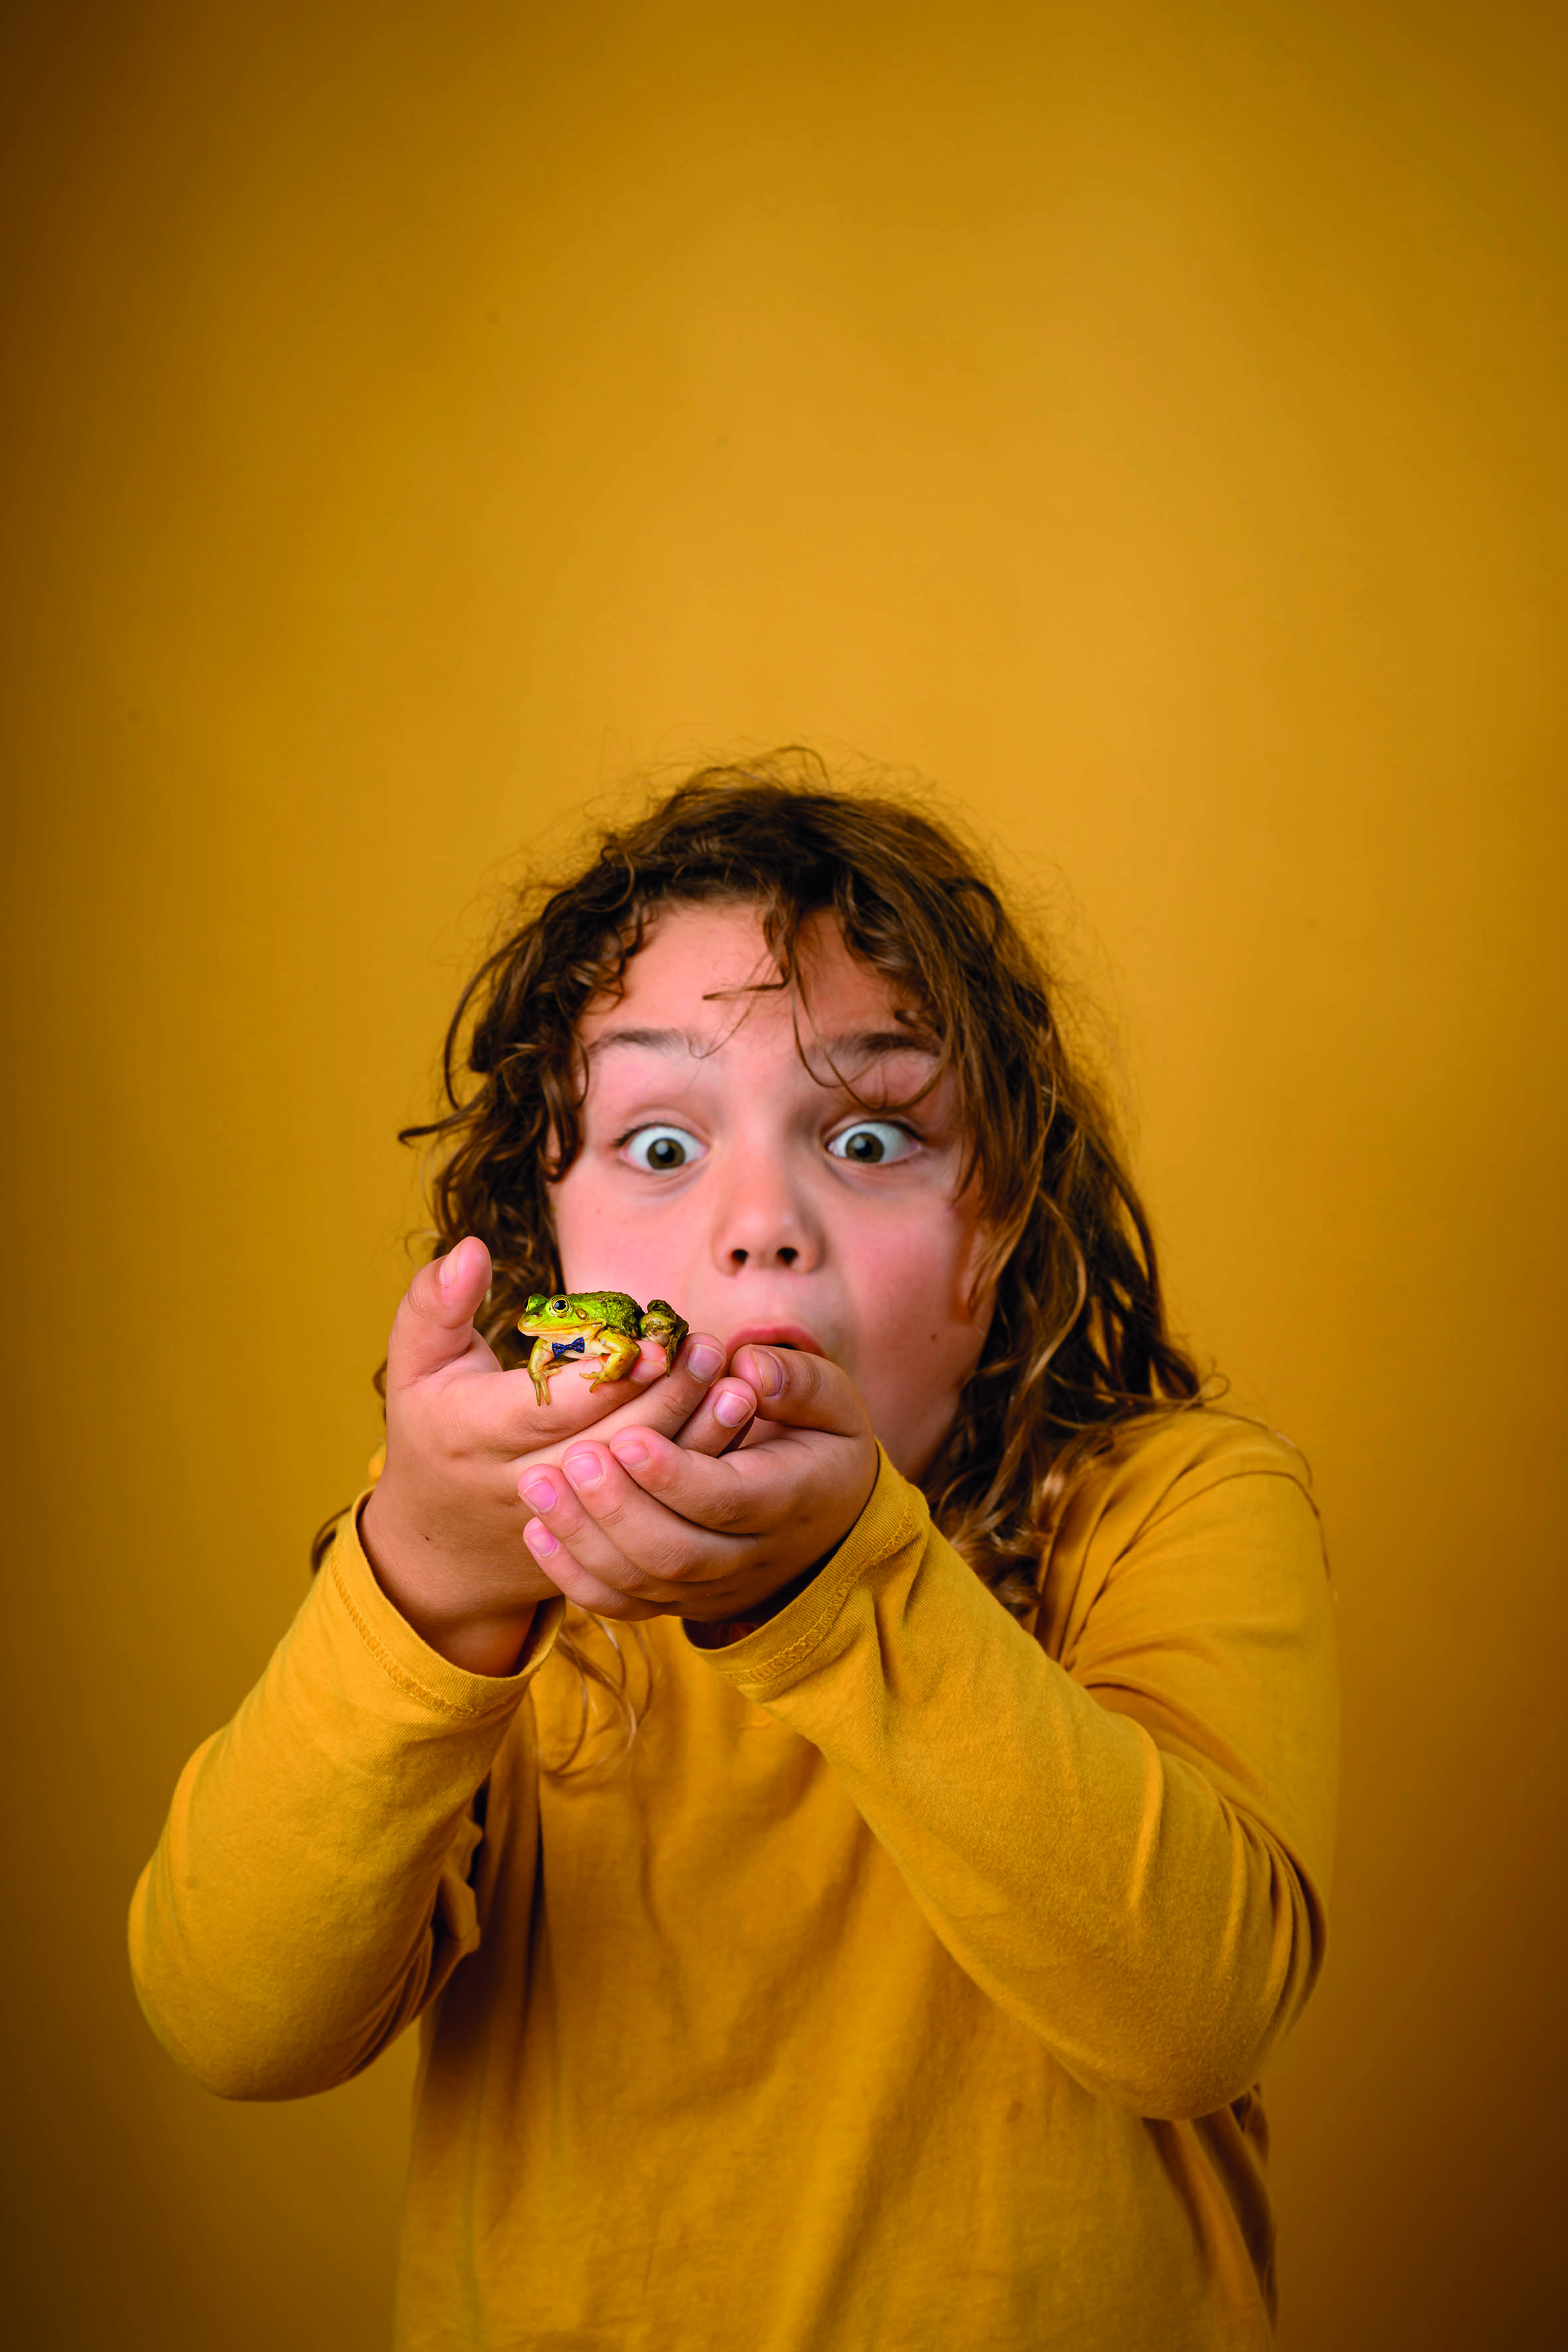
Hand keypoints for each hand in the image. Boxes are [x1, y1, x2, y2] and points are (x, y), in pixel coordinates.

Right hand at [359, 1237, 756, 1671]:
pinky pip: (657, 1511)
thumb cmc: (434, 1431)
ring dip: (694, 1436)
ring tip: (732, 1382)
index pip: (550, 1409)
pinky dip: (698, 1470)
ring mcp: (564, 1524)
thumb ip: (436, 1303)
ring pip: (641, 1487)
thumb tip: (470, 1250)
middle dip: (666, 1398)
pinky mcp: (599, 1547)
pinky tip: (729, 1424)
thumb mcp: (416, 1366)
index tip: (659, 1341)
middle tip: (707, 1347)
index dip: (610, 1378)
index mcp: (474, 1434)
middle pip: (608, 1448)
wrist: (442, 1545)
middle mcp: (520, 1485)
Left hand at [515, 1345, 879, 1626]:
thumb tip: (748, 1368)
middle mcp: (750, 1556)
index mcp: (788, 1498)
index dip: (673, 1475)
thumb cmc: (822, 1443)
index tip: (625, 1436)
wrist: (832, 1521)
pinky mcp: (679, 1600)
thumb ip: (796, 1379)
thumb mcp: (833, 1403)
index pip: (727, 1500)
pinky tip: (537, 1531)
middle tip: (572, 1457)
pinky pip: (624, 1603)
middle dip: (617, 1508)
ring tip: (536, 1483)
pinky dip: (576, 1577)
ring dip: (583, 1539)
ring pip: (642, 1584)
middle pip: (676, 1552)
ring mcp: (711, 1587)